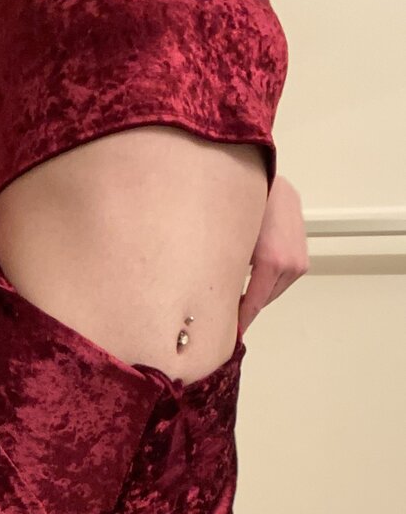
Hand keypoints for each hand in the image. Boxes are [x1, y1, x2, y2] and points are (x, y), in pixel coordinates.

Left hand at [239, 175, 308, 333]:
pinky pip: (283, 272)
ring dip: (257, 291)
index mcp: (273, 263)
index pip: (253, 304)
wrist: (263, 178)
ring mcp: (300, 255)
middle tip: (225, 316)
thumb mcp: (227, 243)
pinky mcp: (301, 246)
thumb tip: (212, 297)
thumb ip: (226, 273)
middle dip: (245, 307)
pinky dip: (267, 277)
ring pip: (275, 287)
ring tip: (235, 295)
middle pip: (265, 298)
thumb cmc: (239, 206)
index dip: (240, 322)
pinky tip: (251, 273)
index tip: (230, 335)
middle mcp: (291, 262)